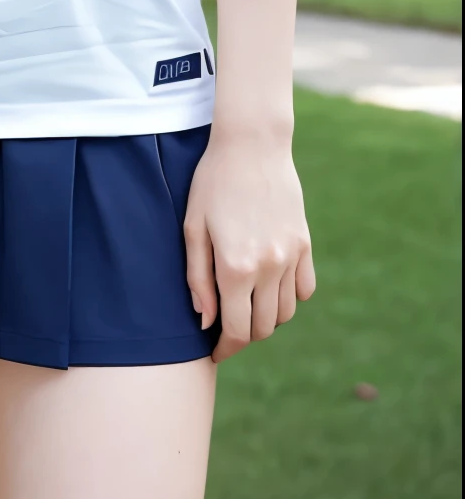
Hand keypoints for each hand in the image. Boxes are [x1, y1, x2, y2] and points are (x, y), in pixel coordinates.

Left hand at [183, 127, 315, 361]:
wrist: (252, 146)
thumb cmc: (213, 183)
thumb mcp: (193, 227)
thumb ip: (198, 278)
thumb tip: (206, 320)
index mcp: (236, 267)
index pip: (237, 330)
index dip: (225, 348)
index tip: (215, 351)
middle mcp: (269, 267)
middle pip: (263, 327)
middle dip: (243, 335)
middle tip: (227, 324)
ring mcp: (291, 256)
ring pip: (284, 313)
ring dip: (265, 318)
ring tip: (246, 304)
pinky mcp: (305, 244)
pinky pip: (304, 290)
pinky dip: (289, 298)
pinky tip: (270, 286)